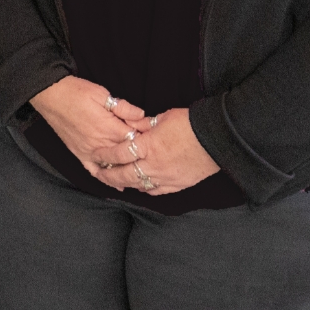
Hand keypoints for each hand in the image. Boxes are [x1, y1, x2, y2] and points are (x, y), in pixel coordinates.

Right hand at [29, 76, 147, 180]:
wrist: (51, 96)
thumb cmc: (76, 92)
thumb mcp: (102, 93)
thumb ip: (123, 107)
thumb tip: (142, 116)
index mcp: (109, 127)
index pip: (135, 140)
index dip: (146, 139)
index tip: (154, 137)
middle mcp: (101, 144)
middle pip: (126, 155)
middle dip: (139, 156)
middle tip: (151, 155)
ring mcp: (90, 152)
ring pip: (113, 167)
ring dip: (127, 170)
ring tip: (141, 173)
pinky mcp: (80, 154)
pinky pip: (95, 171)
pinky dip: (106, 179)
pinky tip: (117, 185)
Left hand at [102, 107, 218, 196]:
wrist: (214, 139)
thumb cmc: (189, 124)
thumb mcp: (163, 118)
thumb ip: (144, 125)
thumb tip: (133, 126)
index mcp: (148, 145)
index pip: (119, 153)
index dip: (105, 155)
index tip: (95, 155)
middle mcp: (153, 164)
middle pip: (124, 174)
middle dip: (109, 175)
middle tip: (98, 174)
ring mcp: (165, 177)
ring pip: (139, 185)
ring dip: (125, 183)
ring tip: (115, 181)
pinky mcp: (176, 185)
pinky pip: (156, 191)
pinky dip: (145, 189)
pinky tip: (140, 186)